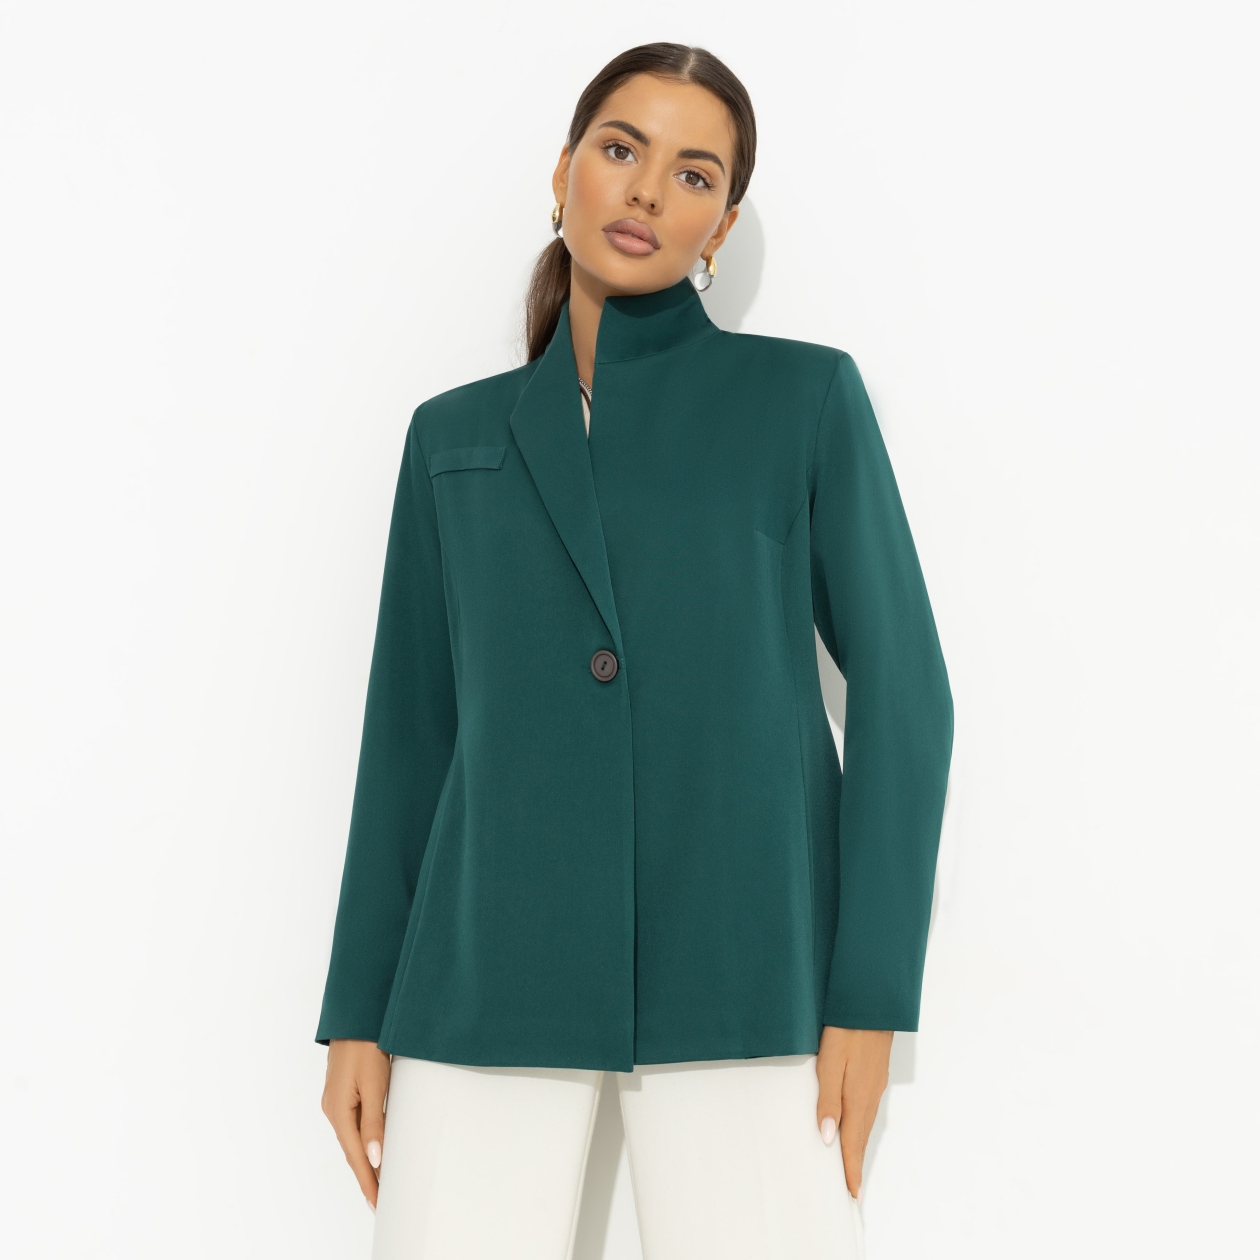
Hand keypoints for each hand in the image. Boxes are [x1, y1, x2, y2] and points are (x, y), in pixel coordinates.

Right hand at [322, 1039, 390, 1209]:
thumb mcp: (374, 1084)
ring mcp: (337, 1100)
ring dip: (365, 1160)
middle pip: (352, 1151)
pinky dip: (363, 1140)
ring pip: (352, 1138)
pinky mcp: (344, 1090)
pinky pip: (354, 1124)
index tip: (378, 1203)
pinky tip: (372, 1147)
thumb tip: (374, 1159)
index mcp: (339, 1111)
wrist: (358, 1015)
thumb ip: (374, 1123)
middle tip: (381, 1201)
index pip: (355, 1156)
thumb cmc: (367, 1045)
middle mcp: (334, 1109)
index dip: (368, 1181)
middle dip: (366, 1176)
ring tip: (380, 1181)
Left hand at [815, 1025, 892, 1198]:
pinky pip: (868, 1108)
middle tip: (851, 1186)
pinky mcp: (875, 1073)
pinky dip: (861, 1124)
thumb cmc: (846, 1029)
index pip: (852, 1143)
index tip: (851, 1194)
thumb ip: (828, 1100)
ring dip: (858, 1144)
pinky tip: (854, 1124)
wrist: (870, 1002)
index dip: (851, 1169)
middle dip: (855, 1163)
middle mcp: (870, 1095)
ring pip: (866, 1122)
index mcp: (857, 1097)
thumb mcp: (830, 1062)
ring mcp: (875, 1084)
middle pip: (861, 1137)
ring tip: (850, 1162)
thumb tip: (827, 1138)